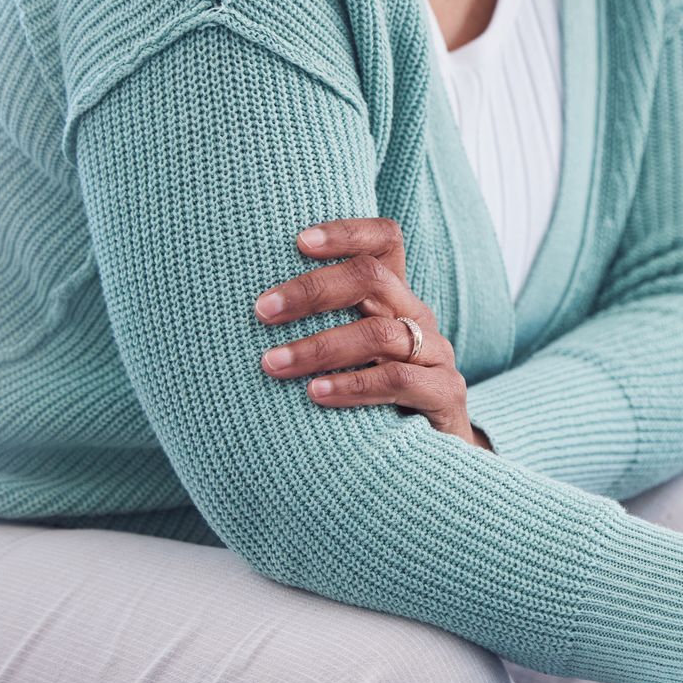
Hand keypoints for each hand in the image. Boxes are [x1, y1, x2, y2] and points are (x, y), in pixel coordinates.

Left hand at [254, 218, 488, 449]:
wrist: (436, 451)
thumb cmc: (371, 396)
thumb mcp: (347, 353)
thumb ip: (315, 327)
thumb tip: (237, 311)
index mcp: (393, 297)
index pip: (383, 240)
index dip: (347, 232)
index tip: (298, 241)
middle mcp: (417, 316)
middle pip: (373, 278)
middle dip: (313, 291)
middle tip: (262, 311)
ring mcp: (436, 353)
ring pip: (380, 332)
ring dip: (320, 347)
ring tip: (273, 364)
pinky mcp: (445, 392)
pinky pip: (399, 379)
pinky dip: (354, 385)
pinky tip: (316, 393)